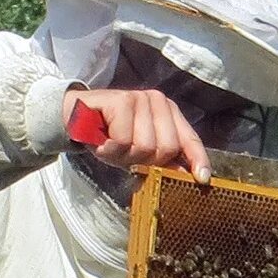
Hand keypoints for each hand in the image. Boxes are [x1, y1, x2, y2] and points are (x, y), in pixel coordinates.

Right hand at [64, 87, 212, 180]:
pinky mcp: (122, 100)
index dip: (197, 159)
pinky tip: (102, 140)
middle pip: (166, 148)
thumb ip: (162, 159)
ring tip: (111, 144)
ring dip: (123, 155)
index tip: (202, 178)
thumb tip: (188, 176)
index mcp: (168, 113)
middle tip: (125, 153)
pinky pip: (124, 140)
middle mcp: (158, 102)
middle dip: (144, 160)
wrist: (75, 117)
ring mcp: (141, 98)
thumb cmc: (110, 135)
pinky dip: (110, 148)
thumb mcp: (139, 150)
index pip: (189, 139)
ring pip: (145, 146)